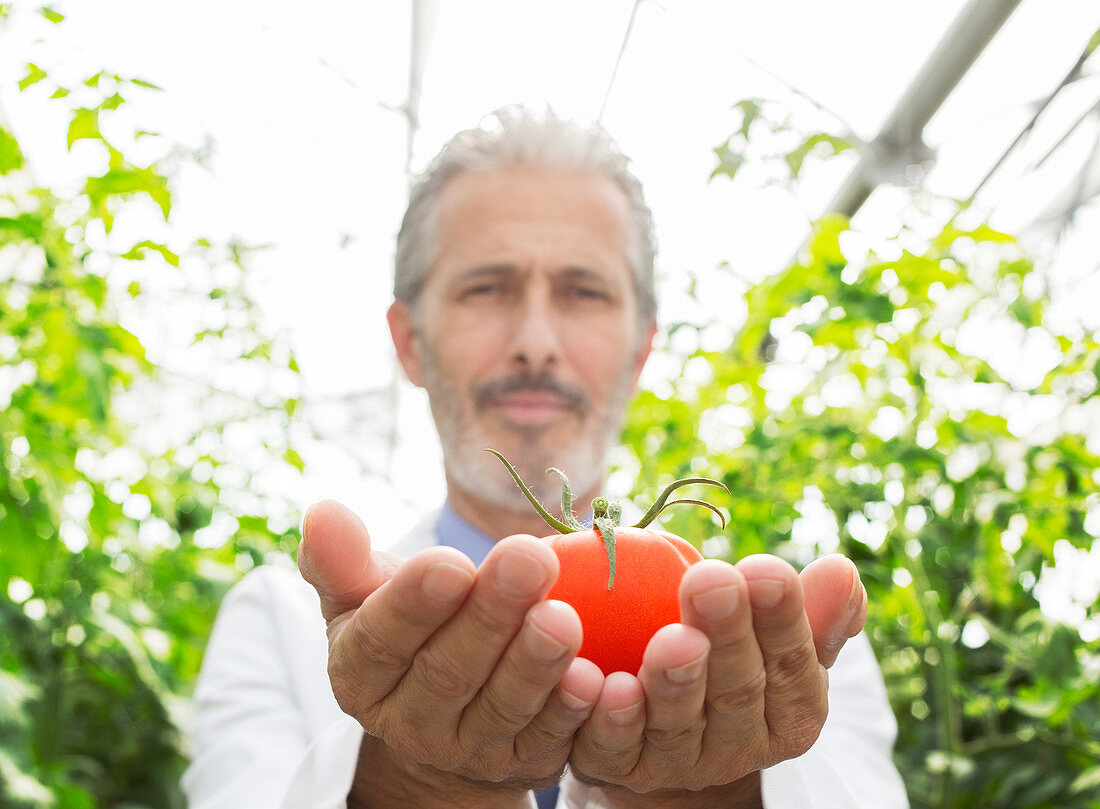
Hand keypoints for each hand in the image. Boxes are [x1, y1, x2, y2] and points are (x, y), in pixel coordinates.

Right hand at [298, 500, 604, 793]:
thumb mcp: (364, 597)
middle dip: (491, 615)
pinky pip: (551, 741)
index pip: (380, 641)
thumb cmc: (408, 630)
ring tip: (563, 617)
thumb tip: (322, 510)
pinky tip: (594, 677)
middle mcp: (411, 722)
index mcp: (361, 676)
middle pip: (448, 671)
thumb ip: (344, 560)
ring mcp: (471, 750)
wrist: (446, 714)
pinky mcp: (526, 764)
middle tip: (528, 560)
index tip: (448, 562)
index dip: (413, 604)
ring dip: (535, 663)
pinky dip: (572, 712)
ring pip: (504, 708)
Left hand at [568, 552, 865, 801]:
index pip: (794, 664)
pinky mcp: (618, 768)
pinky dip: (611, 719)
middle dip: (727, 637)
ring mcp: (678, 764)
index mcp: (790, 715)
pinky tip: (607, 683)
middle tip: (711, 582)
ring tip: (671, 639)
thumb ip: (809, 610)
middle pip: (736, 692)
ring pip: (677, 725)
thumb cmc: (726, 659)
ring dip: (674, 682)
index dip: (782, 619)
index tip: (764, 569)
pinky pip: (613, 747)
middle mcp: (739, 749)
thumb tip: (842, 571)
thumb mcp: (772, 637)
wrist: (657, 724)